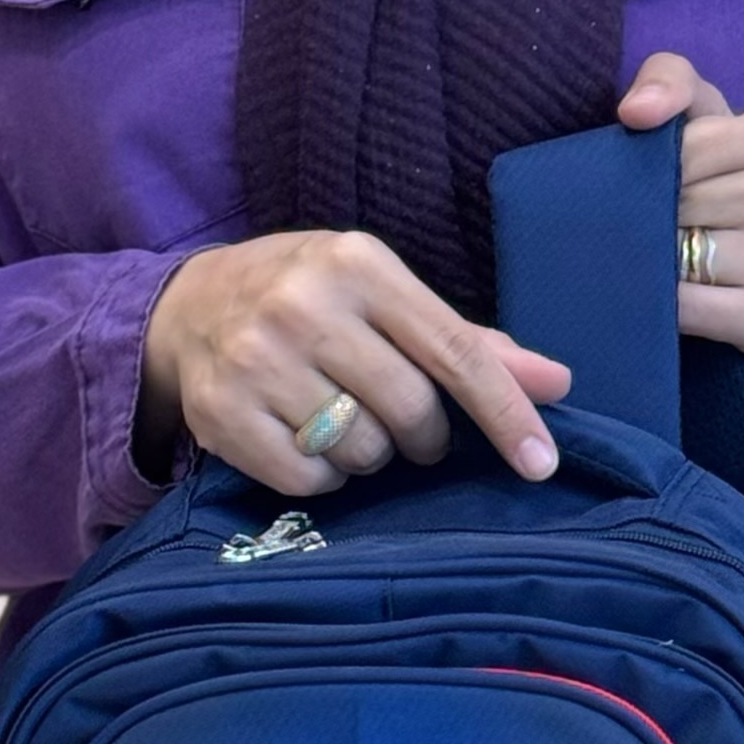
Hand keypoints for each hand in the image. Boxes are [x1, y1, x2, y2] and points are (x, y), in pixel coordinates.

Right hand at [137, 229, 572, 495]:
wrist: (188, 305)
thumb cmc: (310, 300)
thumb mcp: (384, 297)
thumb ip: (468, 344)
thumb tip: (555, 384)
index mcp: (358, 264)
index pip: (454, 352)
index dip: (504, 413)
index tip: (541, 465)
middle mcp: (303, 304)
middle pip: (411, 411)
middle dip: (422, 435)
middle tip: (402, 424)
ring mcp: (256, 360)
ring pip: (361, 451)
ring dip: (369, 455)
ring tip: (342, 422)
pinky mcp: (221, 413)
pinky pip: (309, 480)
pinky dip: (322, 477)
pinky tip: (305, 442)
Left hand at [618, 54, 743, 381]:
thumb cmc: (741, 197)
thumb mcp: (717, 126)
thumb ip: (672, 83)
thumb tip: (634, 112)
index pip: (682, 150)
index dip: (658, 174)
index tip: (675, 190)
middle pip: (677, 204)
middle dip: (654, 221)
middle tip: (669, 234)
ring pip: (675, 256)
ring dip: (656, 265)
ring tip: (673, 266)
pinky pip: (683, 308)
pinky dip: (663, 307)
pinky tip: (673, 303)